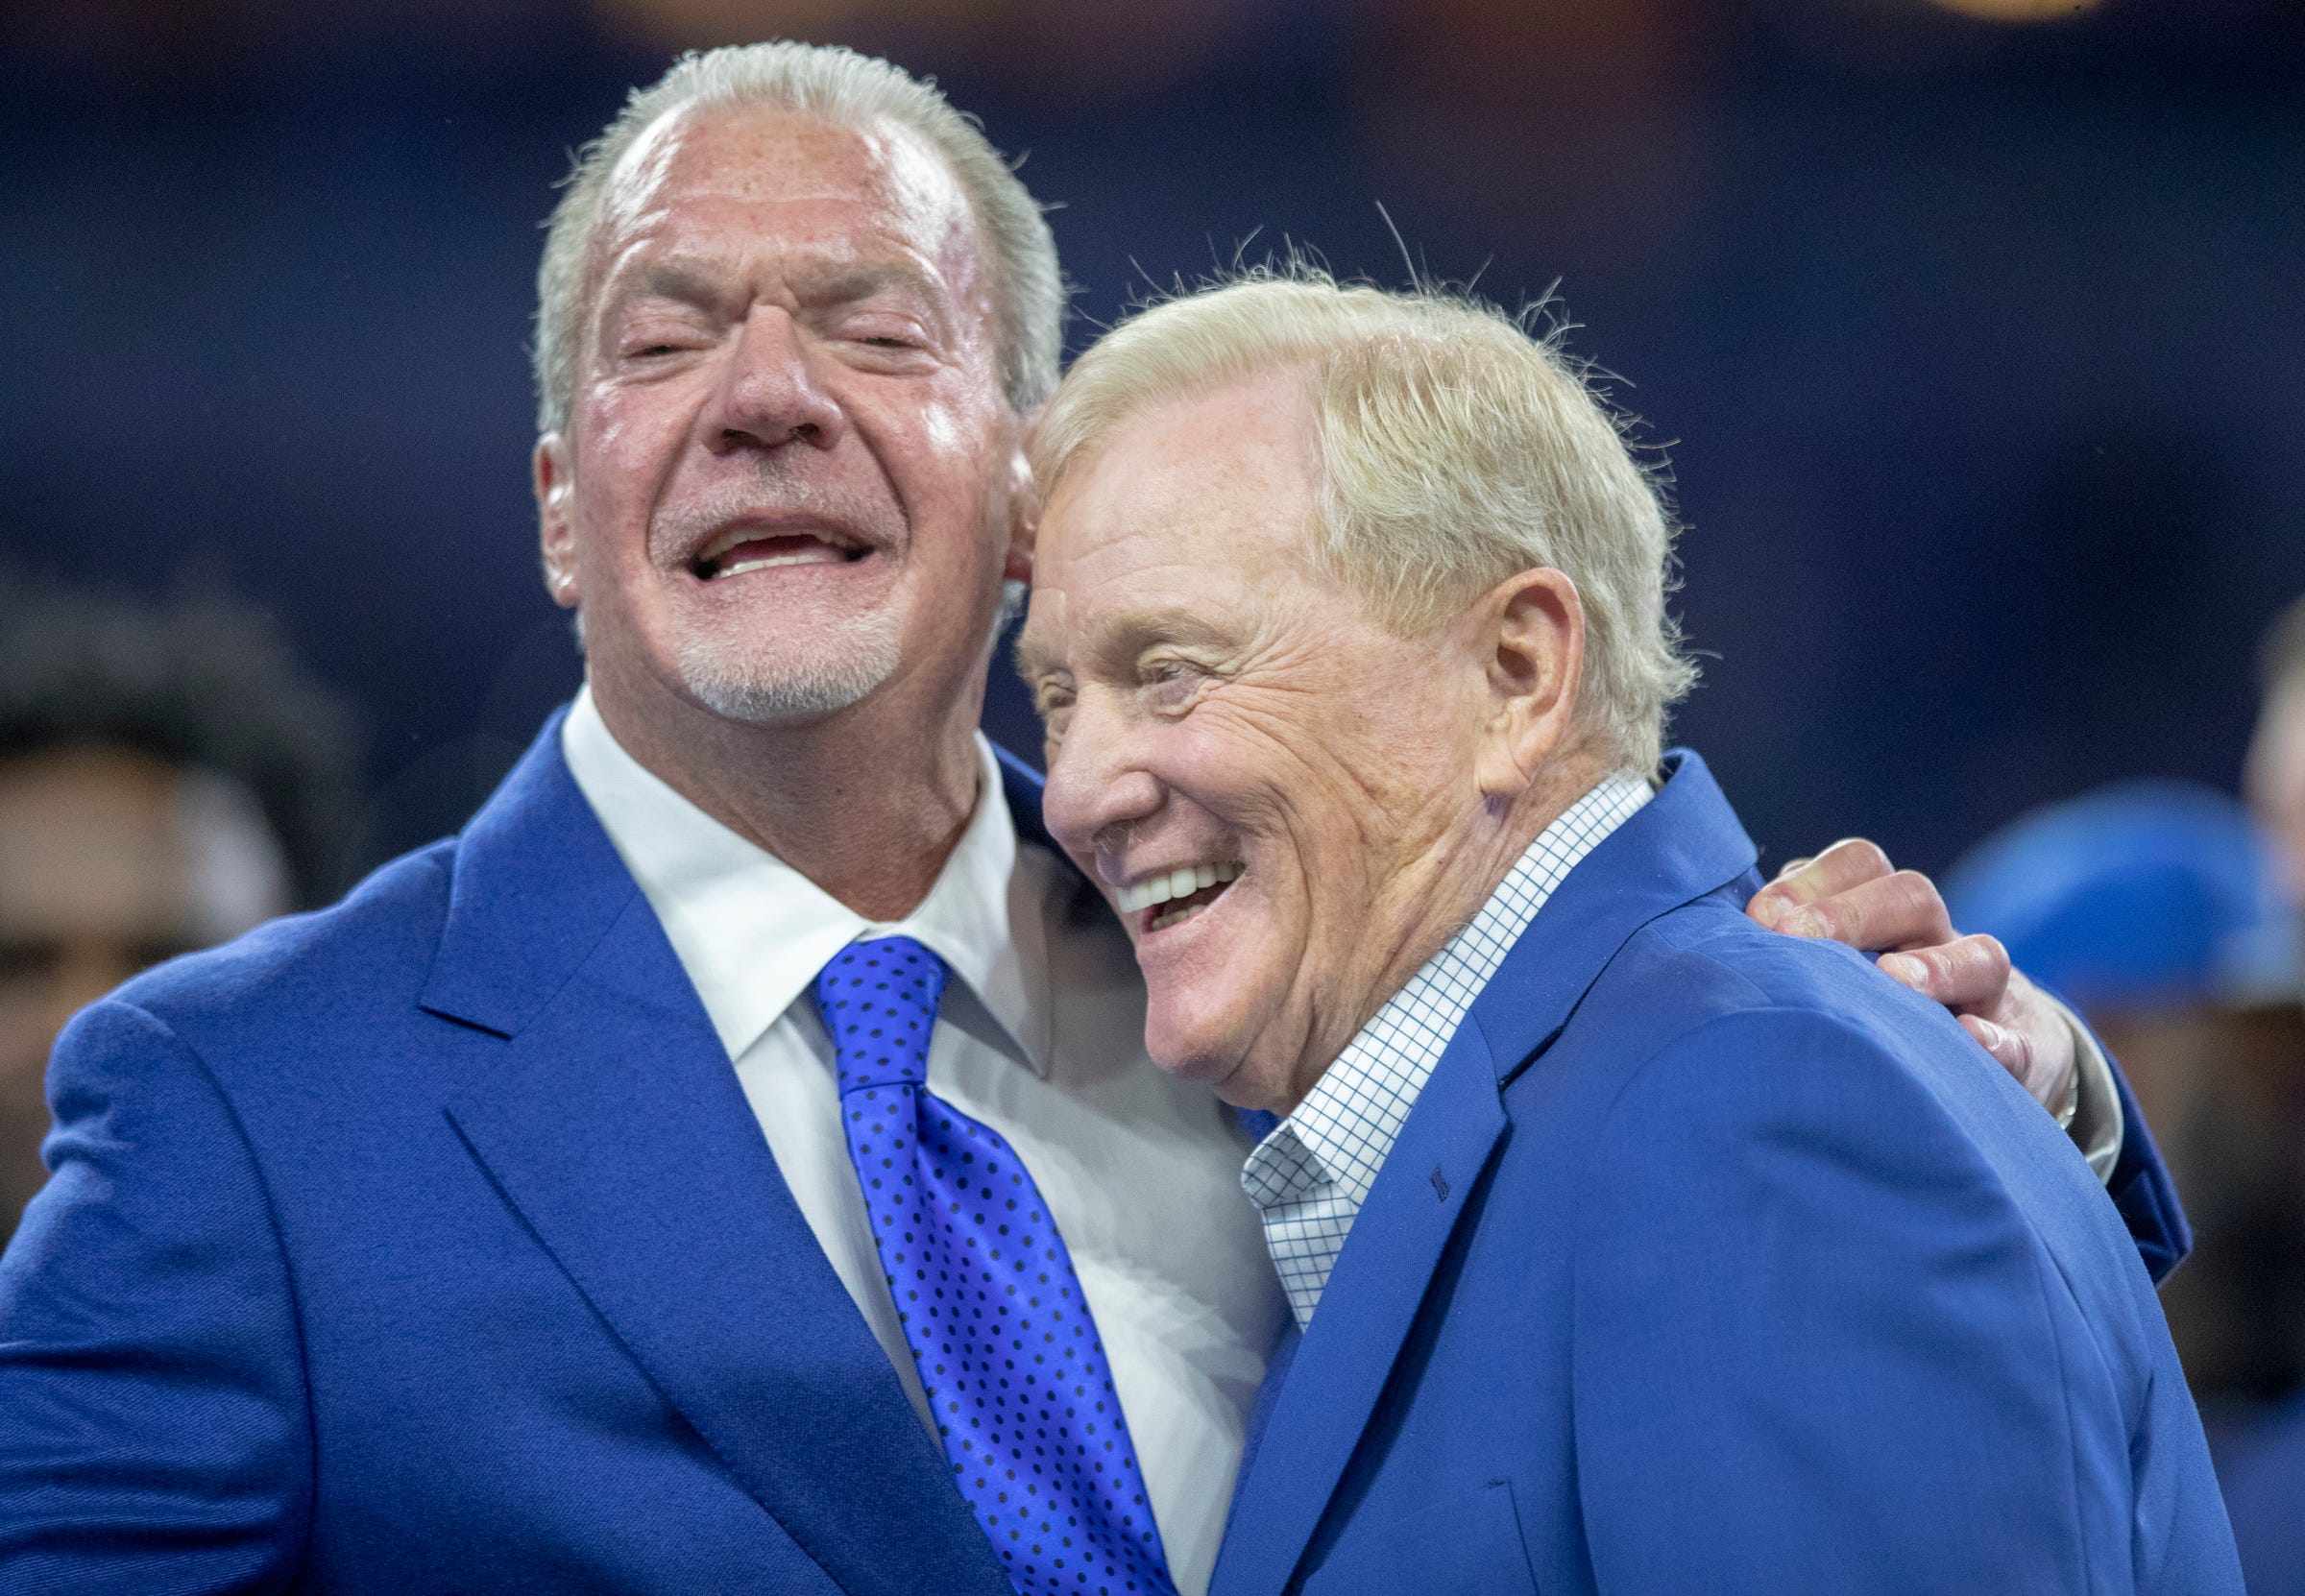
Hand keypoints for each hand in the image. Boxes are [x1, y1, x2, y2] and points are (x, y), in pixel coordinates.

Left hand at [1745, 839, 2077, 1116]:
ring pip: (1981, 954)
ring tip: (1896, 982)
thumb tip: (1704, 952)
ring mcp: (1988, 992)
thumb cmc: (1877, 1008)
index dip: (1810, 881)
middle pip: (1910, 895)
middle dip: (1853, 912)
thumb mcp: (1837, 971)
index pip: (1857, 865)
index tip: (1759, 918)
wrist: (1989, 1056)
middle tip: (1800, 938)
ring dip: (1936, 965)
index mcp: (1883, 912)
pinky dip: (2000, 1042)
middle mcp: (1936, 938)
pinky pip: (2022, 1040)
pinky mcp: (2025, 1048)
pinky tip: (1974, 1042)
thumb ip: (1786, 951)